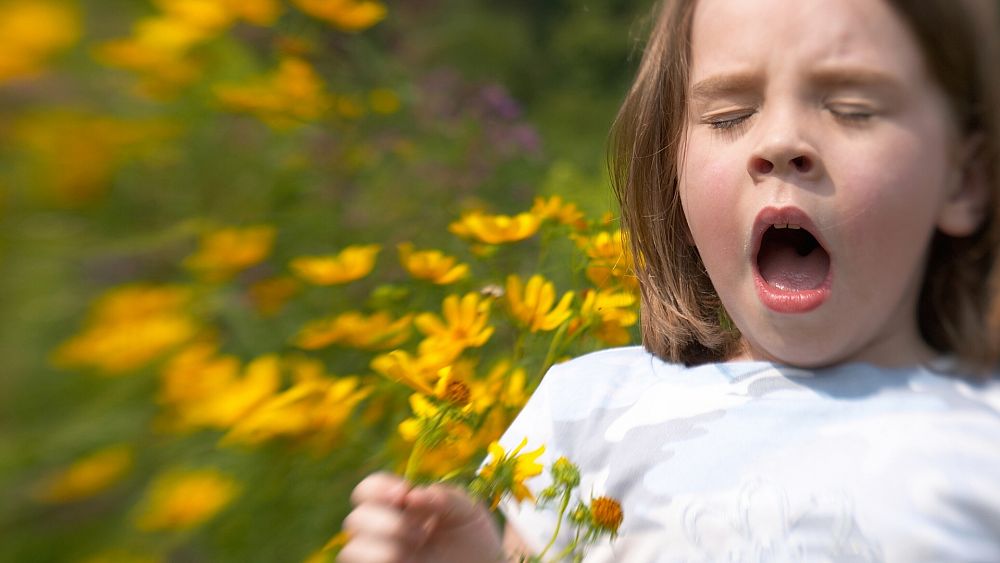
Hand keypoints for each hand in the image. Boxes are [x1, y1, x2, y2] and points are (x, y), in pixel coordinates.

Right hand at [338, 472, 504, 562]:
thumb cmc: (475, 542)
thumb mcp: (469, 512)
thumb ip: (446, 497)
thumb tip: (413, 495)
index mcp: (401, 508)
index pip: (369, 490)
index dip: (378, 487)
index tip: (405, 493)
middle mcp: (385, 532)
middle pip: (355, 519)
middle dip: (386, 520)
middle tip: (421, 532)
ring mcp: (382, 558)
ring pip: (351, 549)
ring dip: (383, 545)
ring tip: (417, 547)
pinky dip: (377, 559)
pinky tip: (403, 558)